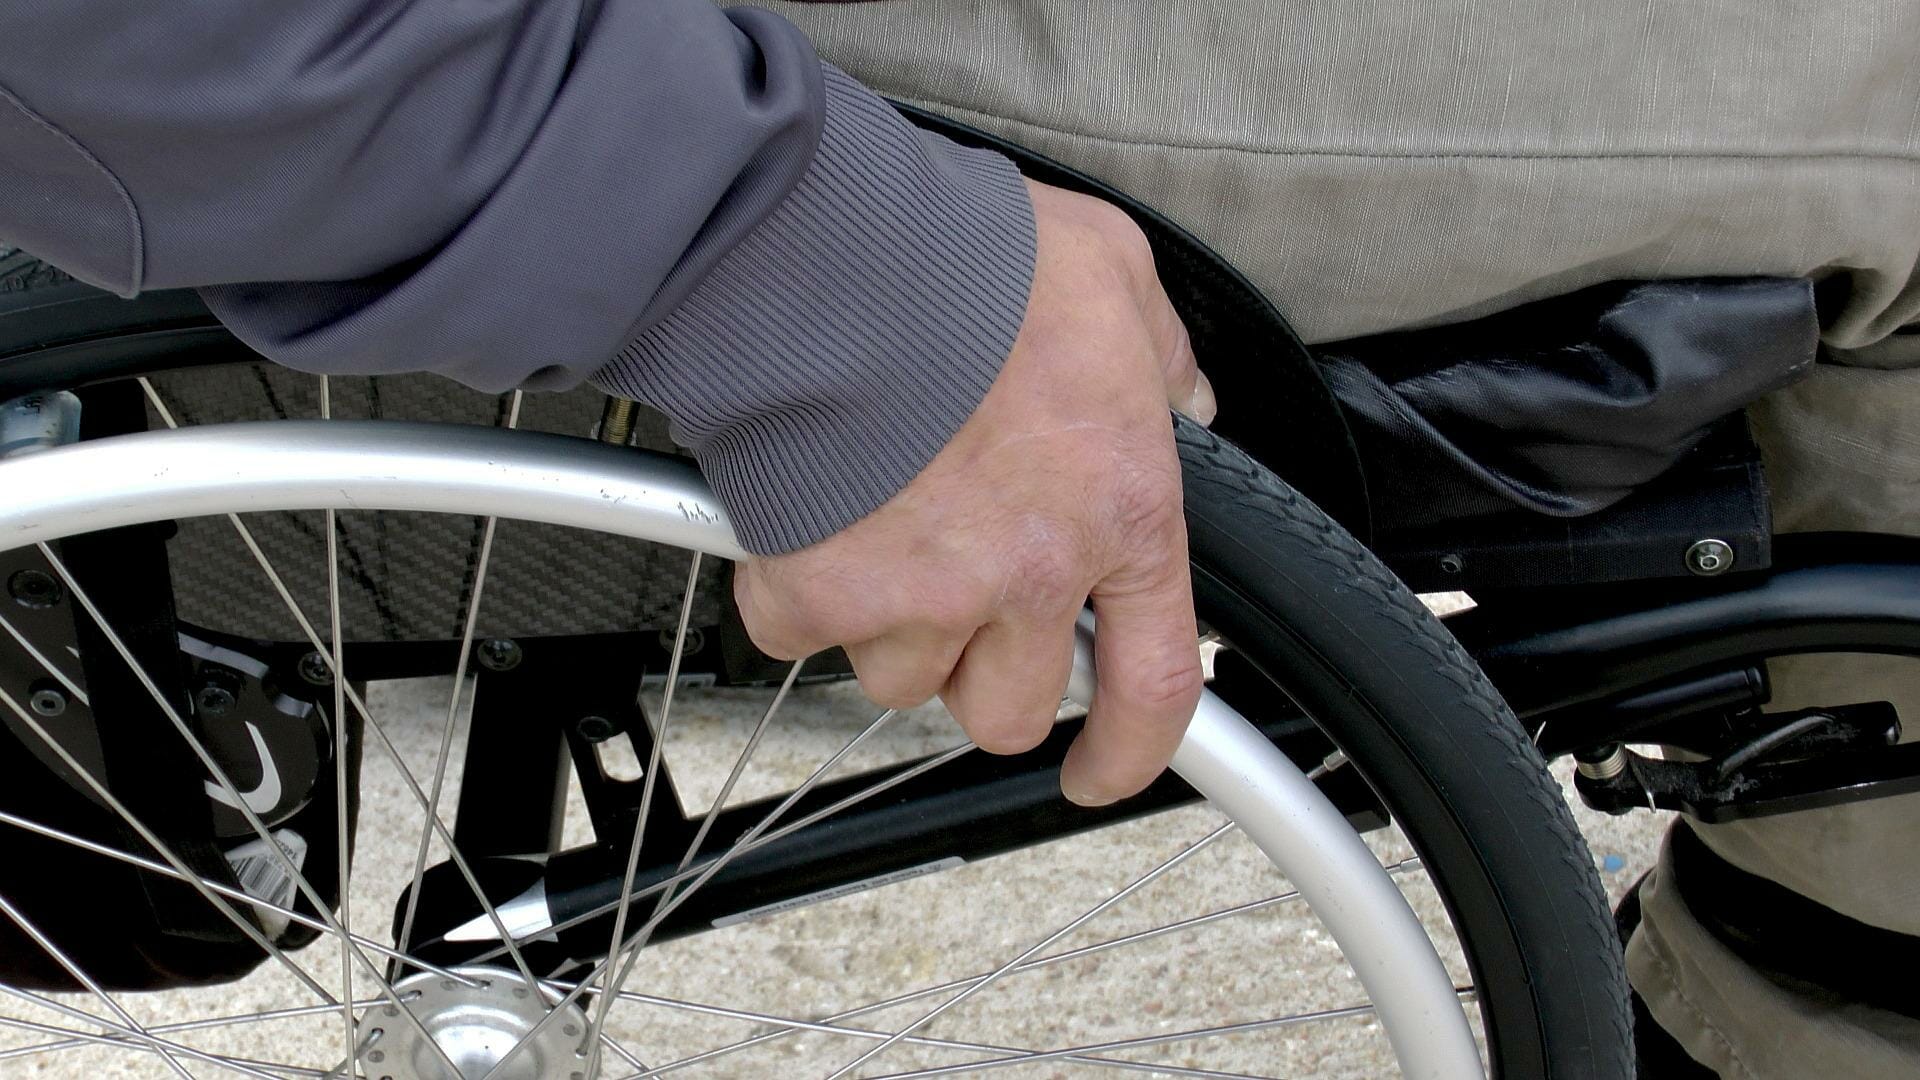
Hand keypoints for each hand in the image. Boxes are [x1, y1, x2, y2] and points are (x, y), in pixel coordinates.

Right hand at [734, 178, 1214, 804]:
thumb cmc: (971, 261)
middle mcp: (1029, 576)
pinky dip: (794, 591)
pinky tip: (803, 518)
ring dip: (889, 626)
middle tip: (954, 599)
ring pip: (902, 679)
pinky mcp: (820, 593)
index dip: (1130, 750)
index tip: (1098, 771)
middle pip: (1008, 709)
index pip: (1154, 682)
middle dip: (981, 671)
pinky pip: (801, 636)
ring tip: (874, 526)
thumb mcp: (1113, 276)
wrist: (832, 259)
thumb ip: (1160, 353)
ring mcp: (923, 596)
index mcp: (1119, 511)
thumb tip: (1181, 397)